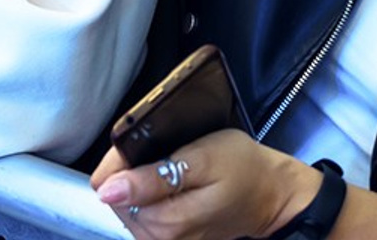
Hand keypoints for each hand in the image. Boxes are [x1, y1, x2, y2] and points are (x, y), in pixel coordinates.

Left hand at [91, 129, 319, 239]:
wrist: (269, 193)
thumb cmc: (240, 167)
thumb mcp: (201, 159)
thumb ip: (153, 177)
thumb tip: (107, 190)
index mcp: (165, 220)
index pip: (110, 190)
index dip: (120, 161)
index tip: (142, 145)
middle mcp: (161, 239)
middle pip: (118, 201)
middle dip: (131, 173)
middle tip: (165, 154)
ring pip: (129, 208)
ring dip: (141, 185)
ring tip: (169, 167)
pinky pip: (144, 215)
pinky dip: (151, 195)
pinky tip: (169, 184)